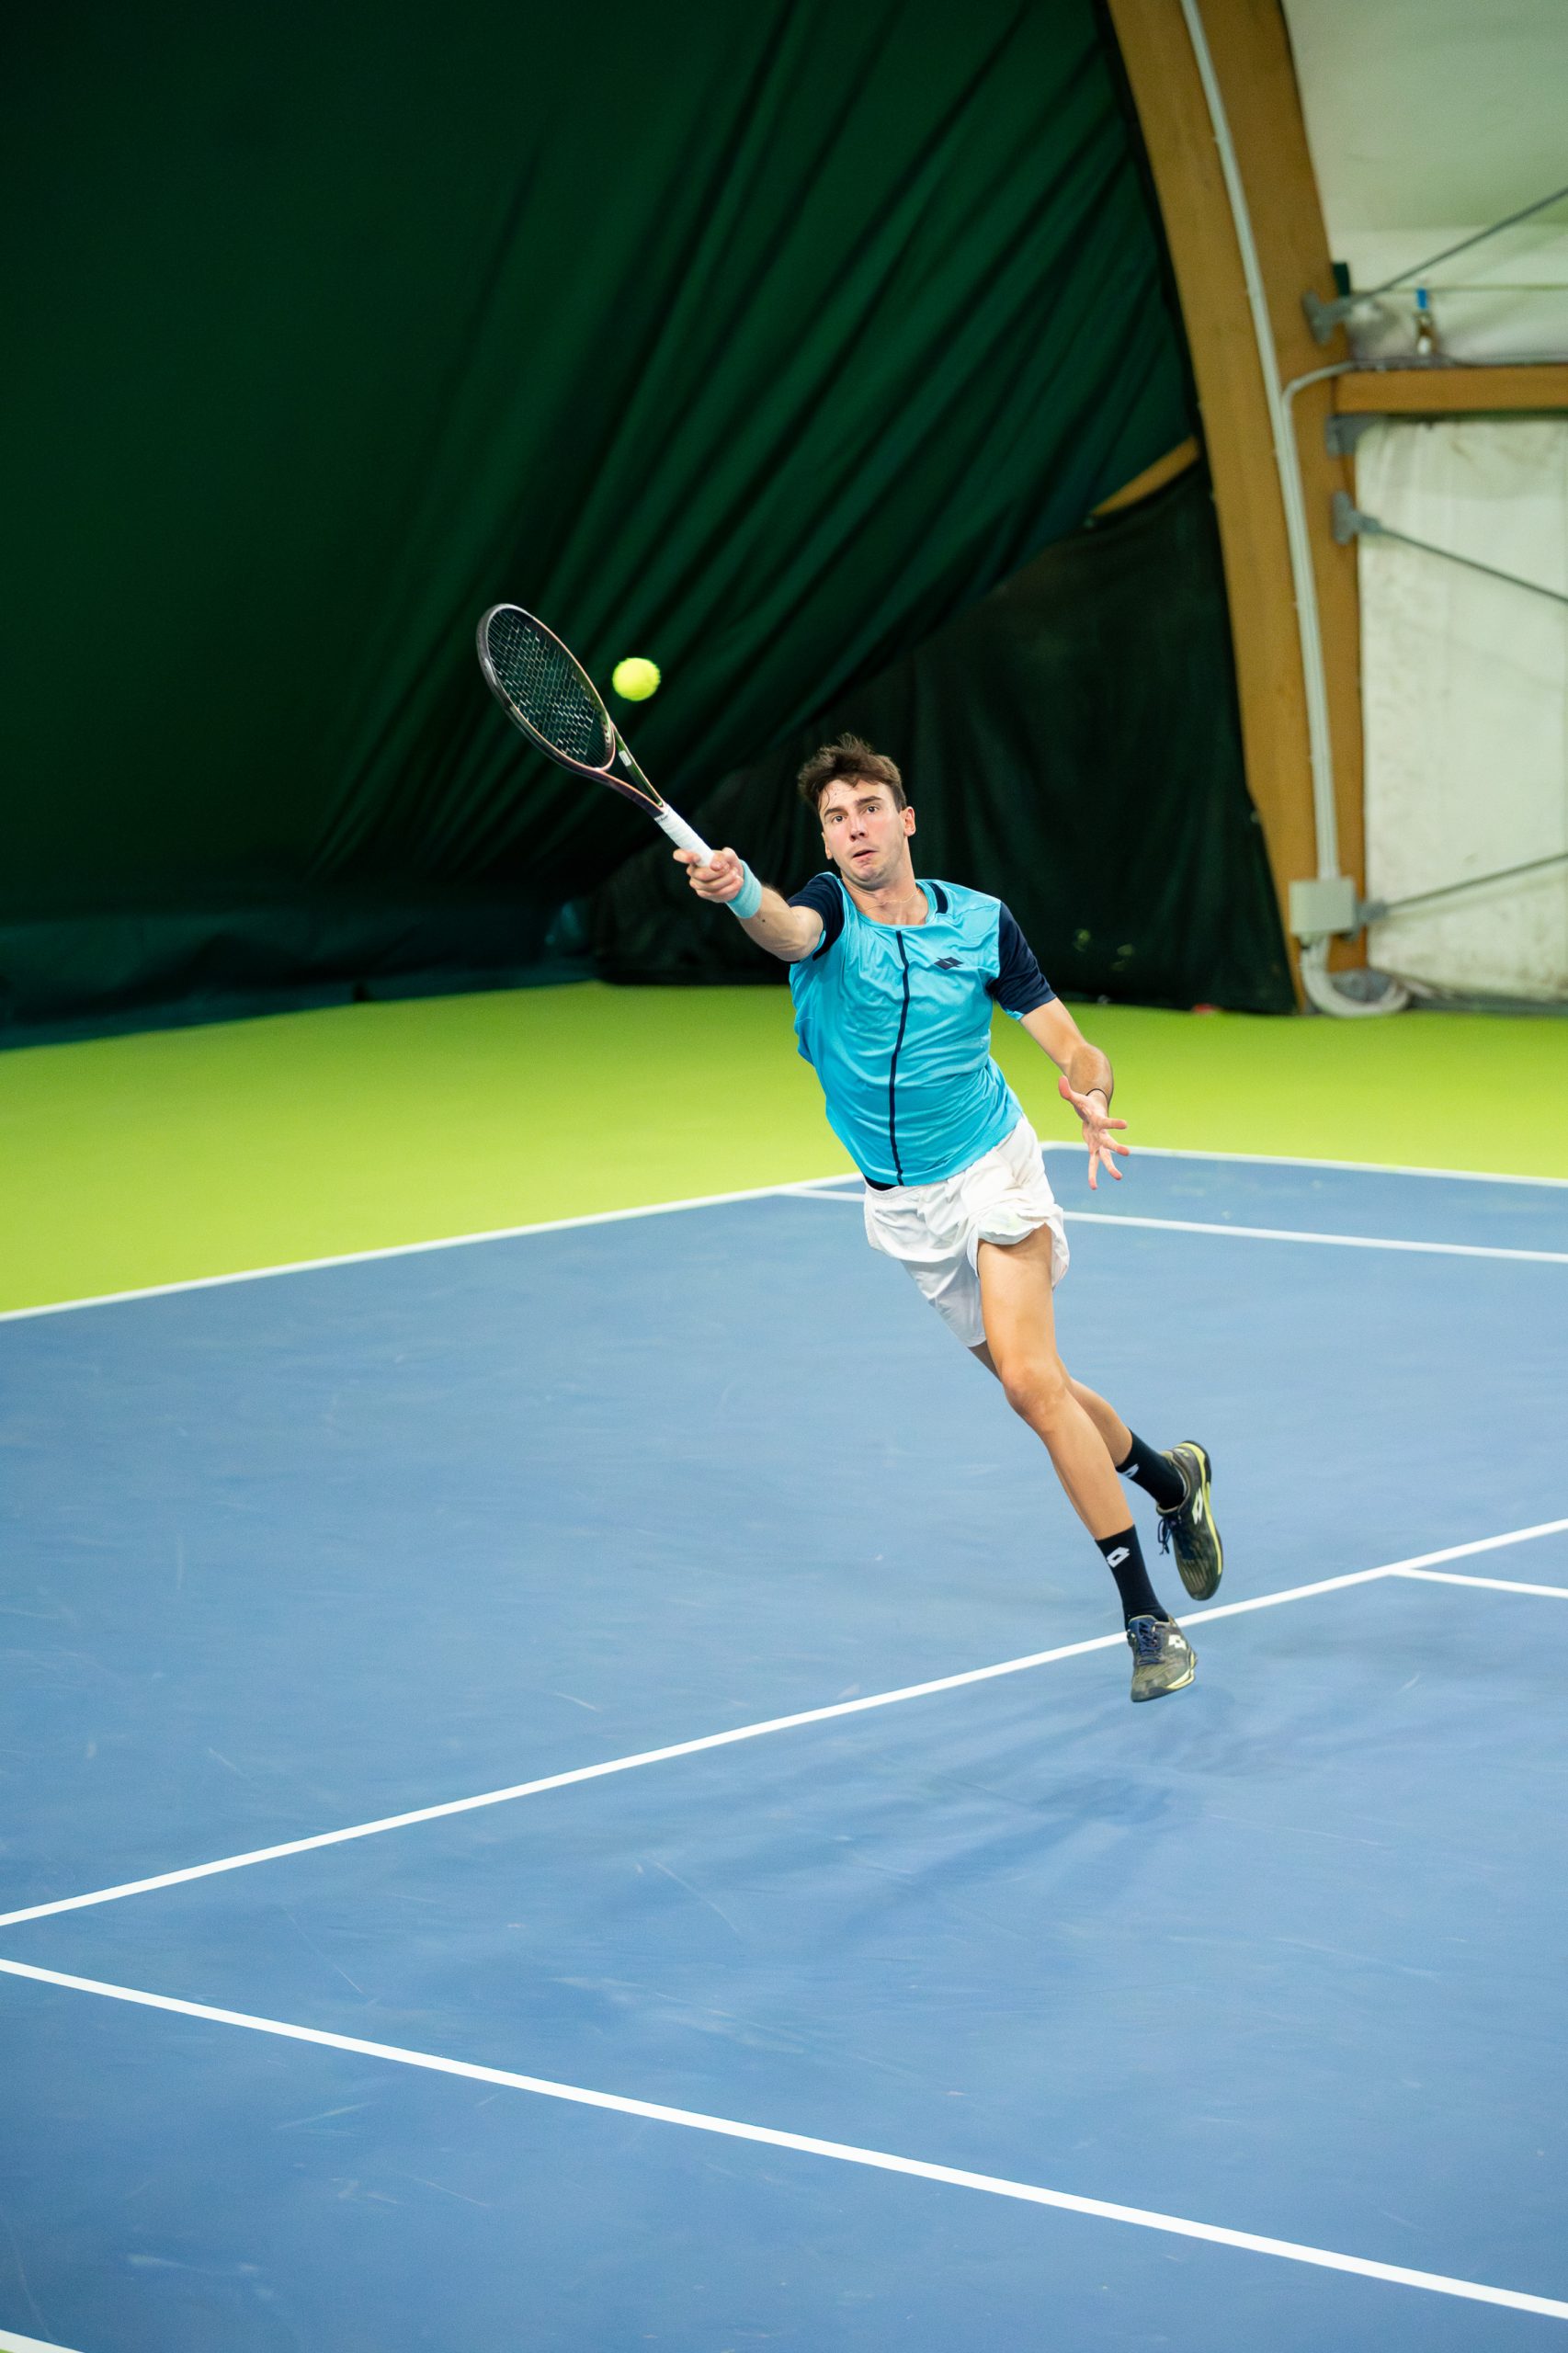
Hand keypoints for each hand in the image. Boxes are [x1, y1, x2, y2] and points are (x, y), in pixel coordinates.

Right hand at [675, 846, 744, 903]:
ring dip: (727, 880)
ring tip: (735, 874)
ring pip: (711, 886)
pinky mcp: (703, 893)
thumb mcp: (729, 855)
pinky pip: (716, 893)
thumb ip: (723, 855)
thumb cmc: (728, 862)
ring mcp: (696, 884)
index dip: (685, 856)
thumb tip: (715, 864)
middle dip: (719, 872)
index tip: (697, 857)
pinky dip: (730, 887)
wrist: (734, 876)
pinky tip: (737, 882)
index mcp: (694, 856)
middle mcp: (692, 871)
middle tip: (728, 867)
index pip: (680, 855)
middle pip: (702, 875)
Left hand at [1058, 1074, 1128, 1190]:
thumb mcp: (1075, 1098)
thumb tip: (1060, 1079)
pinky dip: (1093, 1175)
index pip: (1106, 1122)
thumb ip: (1067, 1091)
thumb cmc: (1085, 1105)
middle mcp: (1102, 1134)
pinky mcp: (1094, 1150)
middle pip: (1109, 1142)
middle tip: (1128, 1153)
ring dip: (1111, 1167)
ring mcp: (1099, 1143)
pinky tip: (1093, 1187)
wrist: (1093, 1112)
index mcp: (1099, 1120)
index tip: (1126, 1125)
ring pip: (1105, 1158)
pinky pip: (1093, 1164)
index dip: (1114, 1123)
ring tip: (1119, 1177)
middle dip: (1117, 1148)